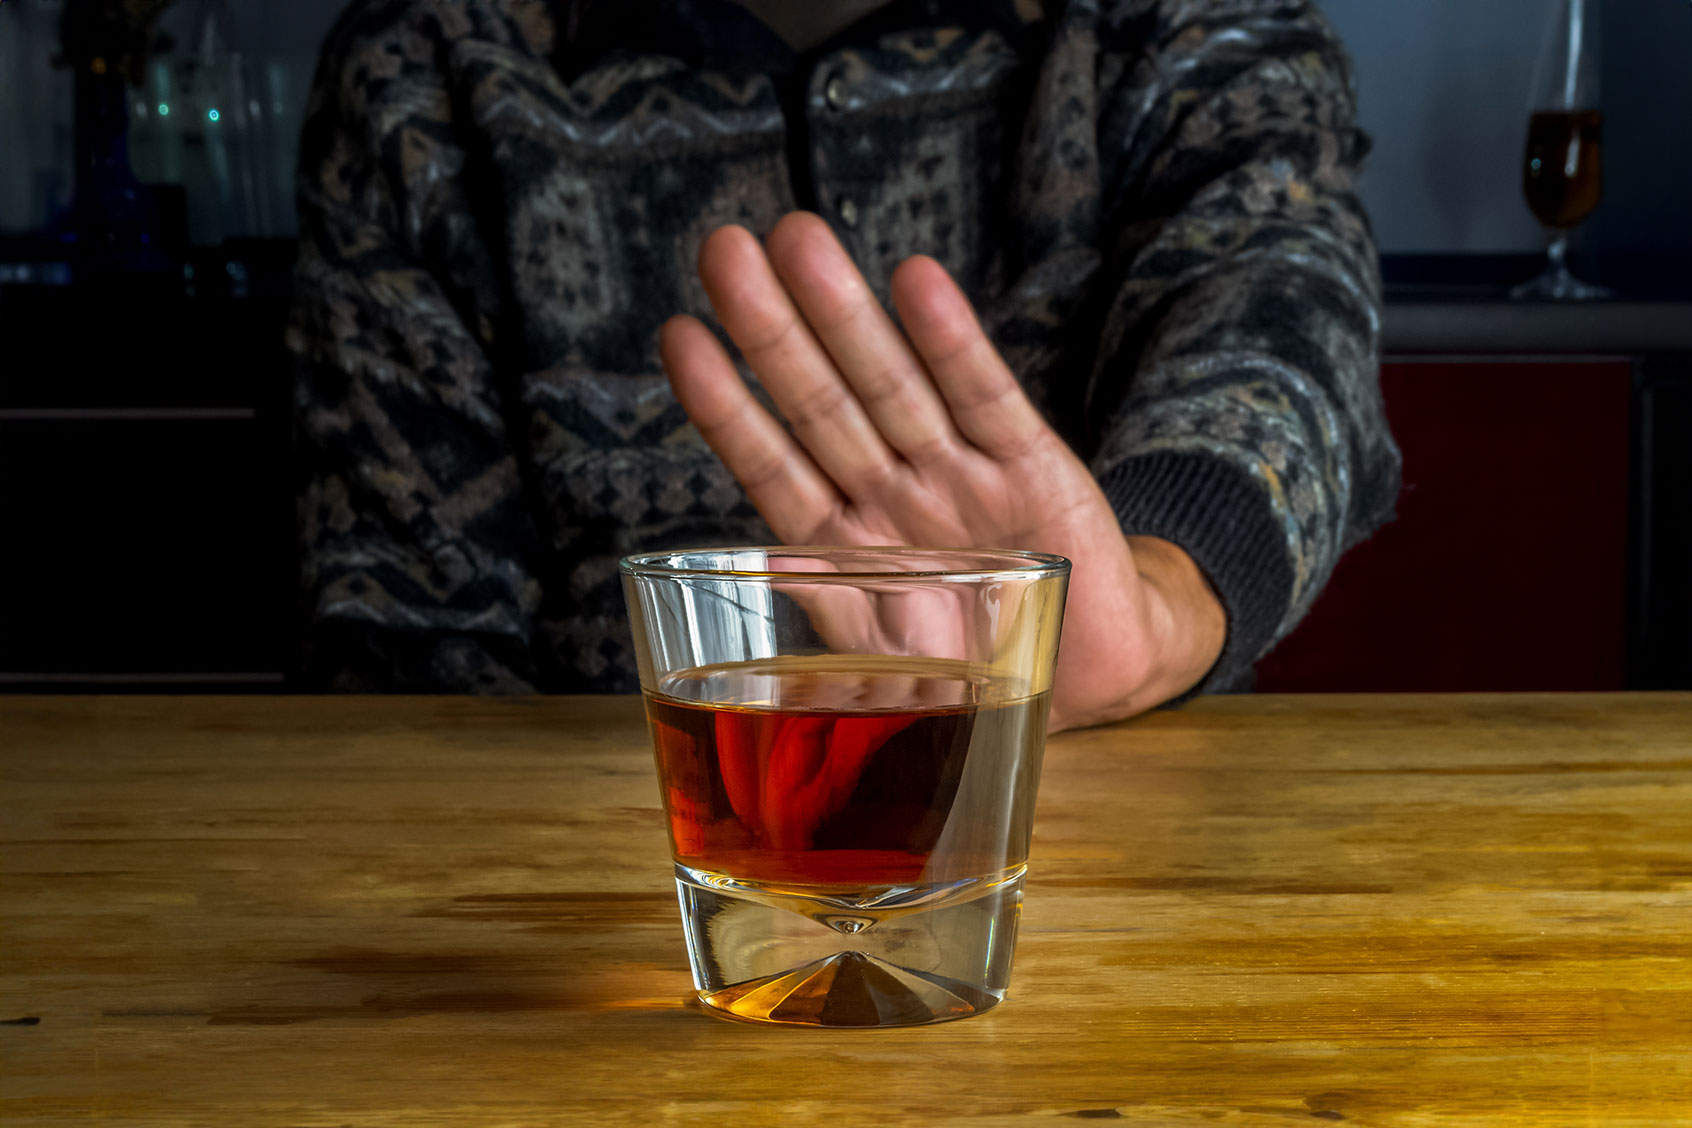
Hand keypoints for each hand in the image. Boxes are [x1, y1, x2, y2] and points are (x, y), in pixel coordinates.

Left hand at [659, 213, 1225, 729]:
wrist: (1091, 675)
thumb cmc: (978, 665)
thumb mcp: (893, 663)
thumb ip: (835, 625)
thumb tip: (764, 594)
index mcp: (850, 546)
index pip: (773, 466)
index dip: (727, 407)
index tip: (679, 336)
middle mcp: (894, 497)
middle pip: (822, 406)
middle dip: (772, 332)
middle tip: (723, 250)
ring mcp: (959, 474)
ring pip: (890, 386)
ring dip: (844, 315)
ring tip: (798, 239)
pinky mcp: (1031, 465)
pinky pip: (986, 397)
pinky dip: (955, 344)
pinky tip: (916, 282)